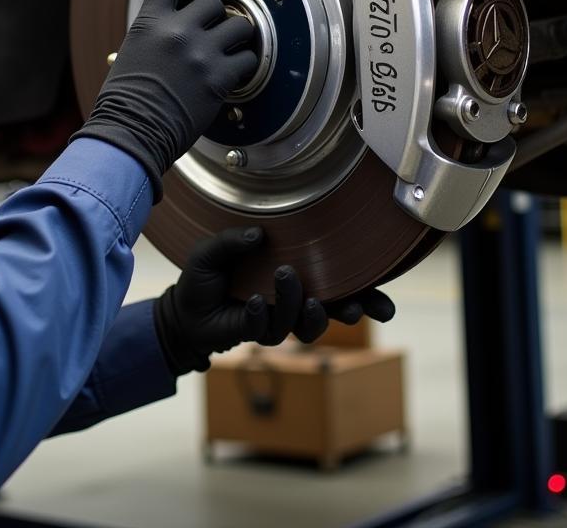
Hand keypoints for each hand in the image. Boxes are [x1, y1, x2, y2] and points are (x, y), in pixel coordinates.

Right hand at [72, 0, 256, 196]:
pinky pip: (248, 60)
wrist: (131, 134)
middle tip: (213, 33)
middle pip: (214, 2)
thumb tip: (173, 24)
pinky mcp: (219, 79)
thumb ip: (154, 33)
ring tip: (228, 50)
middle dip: (216, 17)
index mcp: (149, 22)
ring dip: (237, 38)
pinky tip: (231, 73)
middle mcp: (176, 31)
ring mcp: (200, 54)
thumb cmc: (125, 102)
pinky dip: (243, 66)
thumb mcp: (131, 53)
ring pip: (239, 26)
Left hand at [153, 226, 395, 374]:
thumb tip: (258, 235)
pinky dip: (264, 315)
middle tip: (352, 307)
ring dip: (302, 306)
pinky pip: (268, 329)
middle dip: (351, 311)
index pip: (337, 284)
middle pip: (335, 310)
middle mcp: (292, 300)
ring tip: (292, 283)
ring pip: (304, 324)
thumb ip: (233, 239)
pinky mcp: (256, 332)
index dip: (364, 293)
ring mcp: (276, 319)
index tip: (384, 304)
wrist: (181, 310)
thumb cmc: (205, 276)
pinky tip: (256, 302)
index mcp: (296, 275)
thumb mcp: (213, 249)